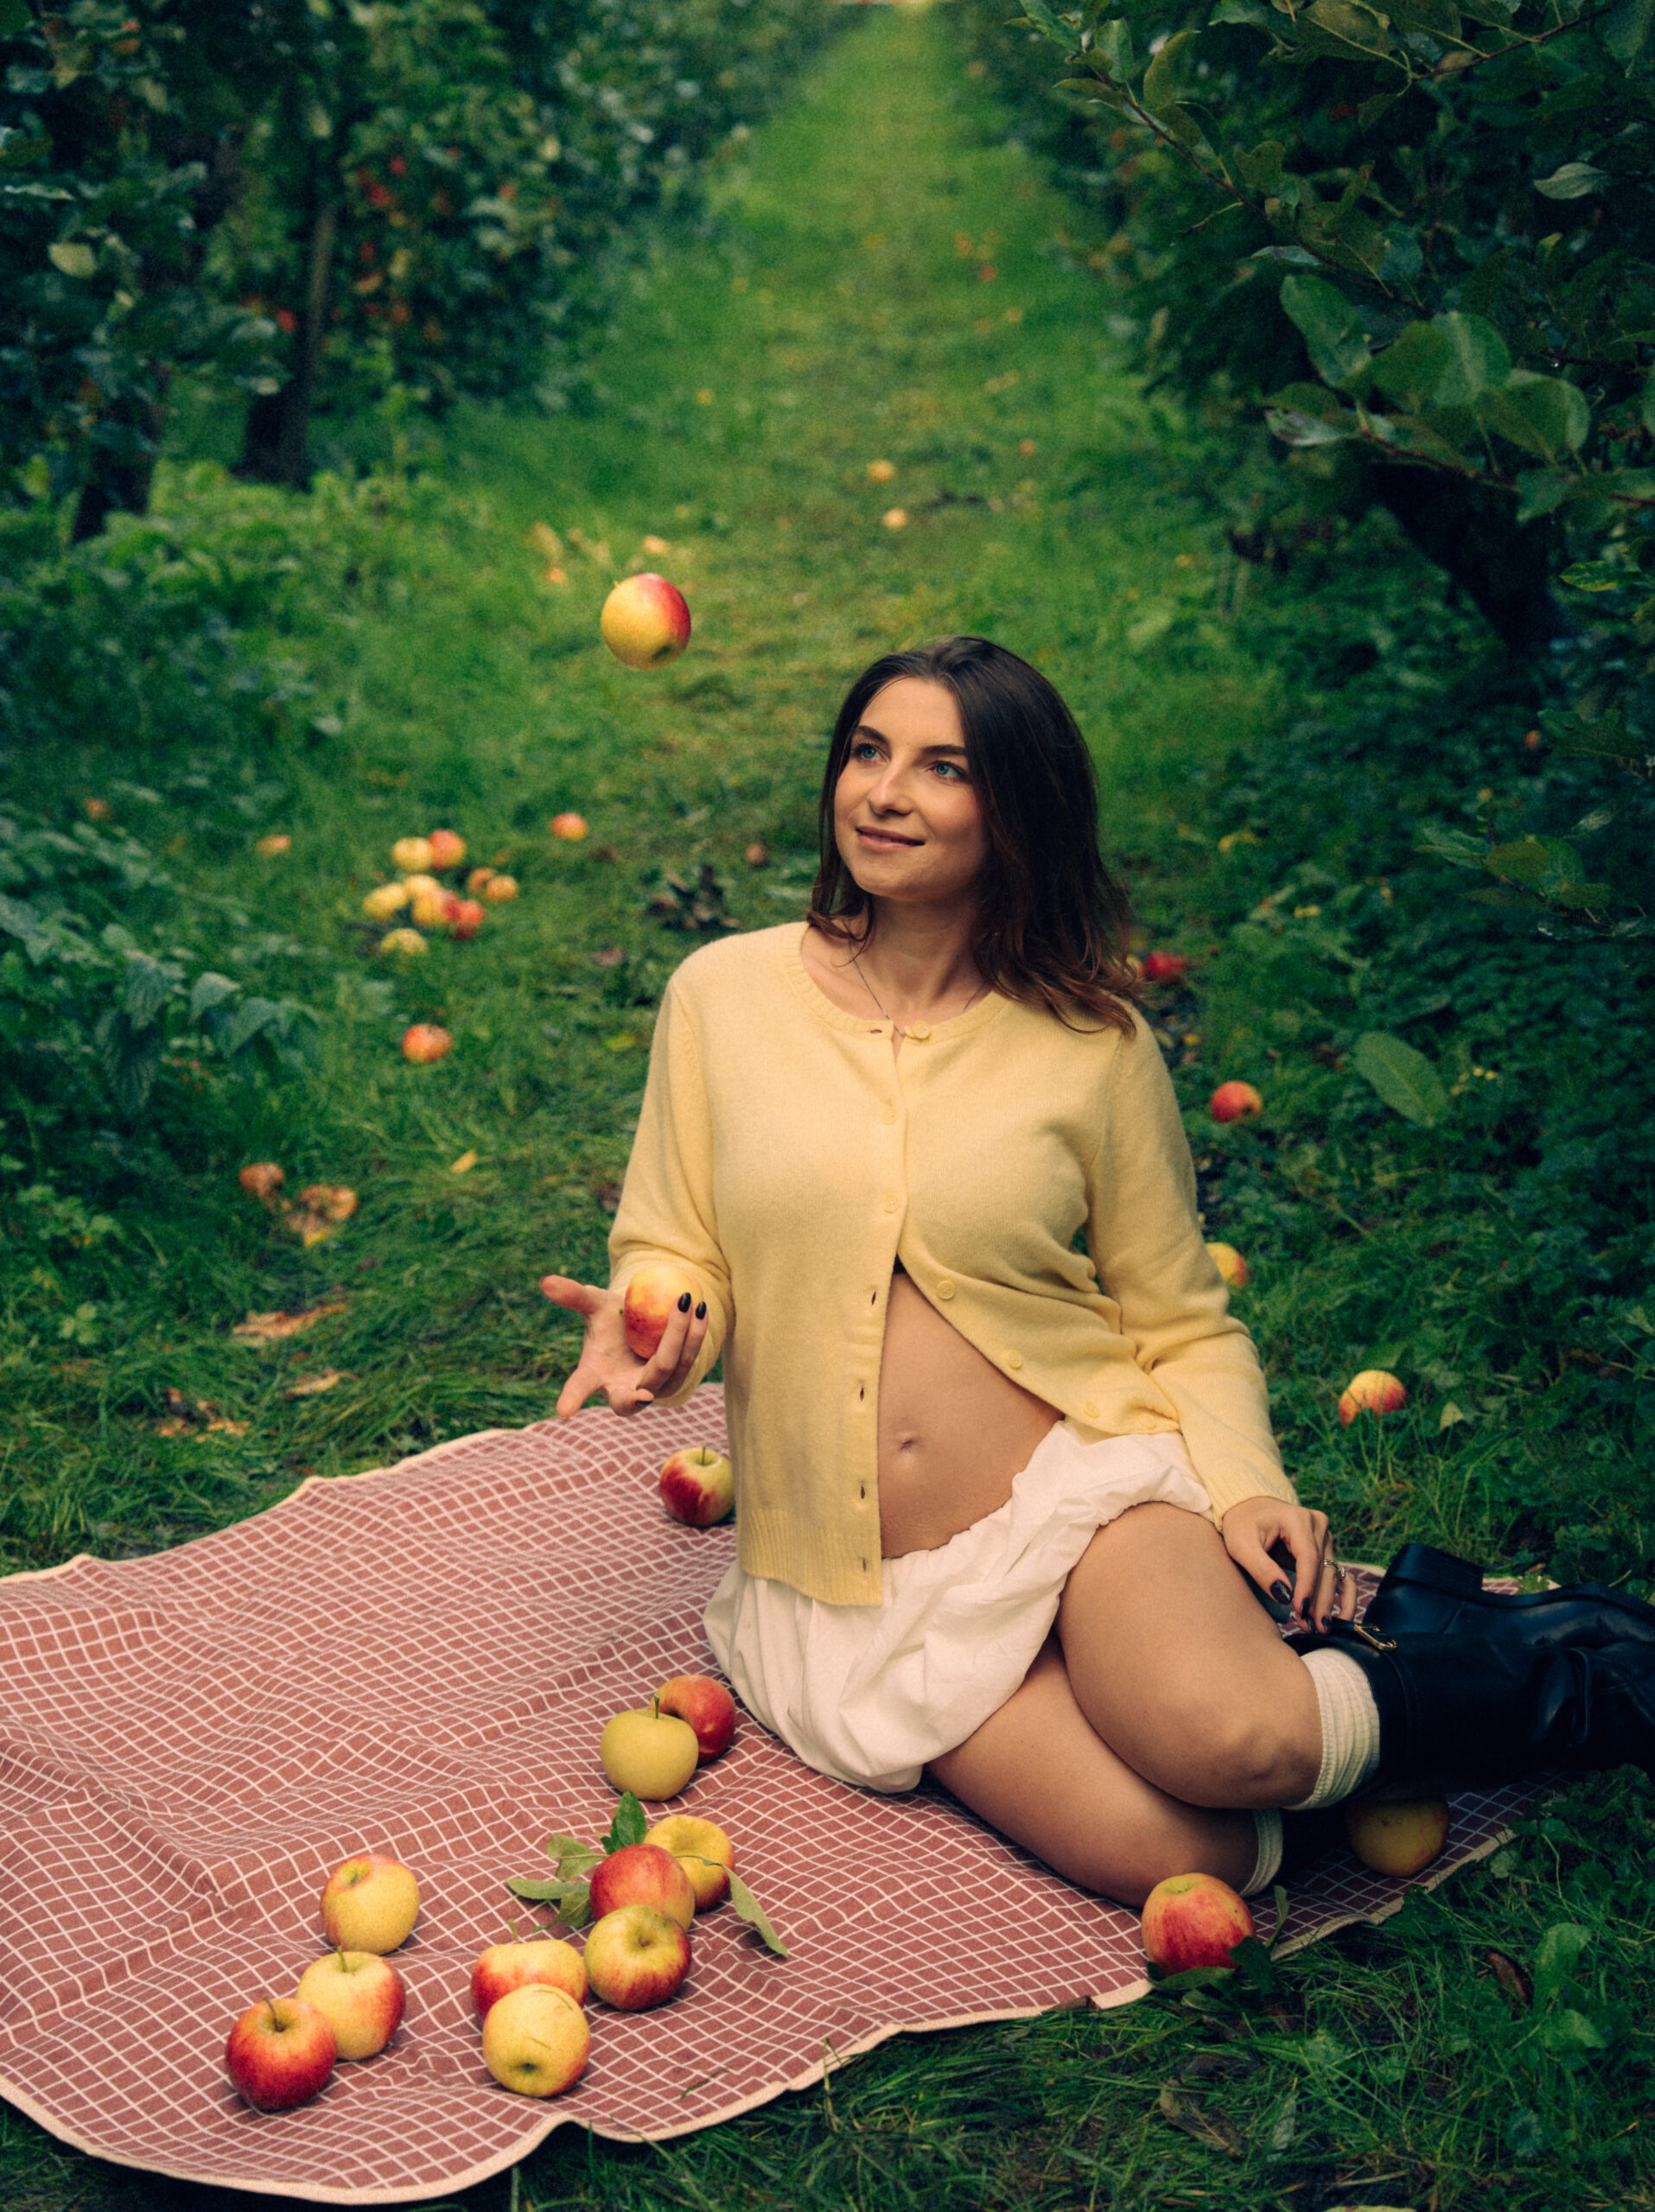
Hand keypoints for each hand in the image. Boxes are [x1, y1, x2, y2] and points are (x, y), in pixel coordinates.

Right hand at [539, 1273, 709, 1417]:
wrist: (641, 1330)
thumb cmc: (611, 1320)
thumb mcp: (593, 1305)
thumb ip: (574, 1296)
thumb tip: (546, 1282)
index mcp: (596, 1376)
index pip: (580, 1387)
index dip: (572, 1397)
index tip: (562, 1410)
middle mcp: (622, 1392)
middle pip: (640, 1388)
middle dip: (662, 1355)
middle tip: (675, 1311)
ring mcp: (651, 1391)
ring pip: (671, 1370)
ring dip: (683, 1336)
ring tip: (687, 1301)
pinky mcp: (674, 1382)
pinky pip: (687, 1361)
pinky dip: (695, 1336)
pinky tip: (700, 1309)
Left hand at [1219, 1493, 1356, 1631]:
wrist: (1247, 1509)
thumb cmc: (1241, 1525)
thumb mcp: (1241, 1545)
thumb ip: (1262, 1569)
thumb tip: (1285, 1596)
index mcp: (1296, 1518)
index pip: (1308, 1556)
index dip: (1307, 1586)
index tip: (1301, 1611)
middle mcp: (1317, 1525)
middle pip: (1324, 1568)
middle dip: (1318, 1600)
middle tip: (1311, 1627)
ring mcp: (1324, 1537)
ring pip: (1333, 1574)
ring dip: (1329, 1603)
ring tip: (1319, 1627)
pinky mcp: (1325, 1549)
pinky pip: (1339, 1574)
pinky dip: (1342, 1596)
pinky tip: (1340, 1618)